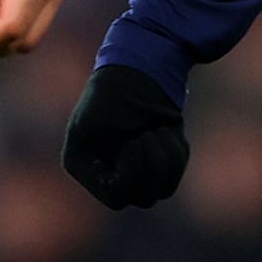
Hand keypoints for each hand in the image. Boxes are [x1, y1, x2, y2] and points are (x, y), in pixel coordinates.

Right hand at [62, 64, 188, 209]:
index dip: (131, 176)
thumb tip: (121, 198)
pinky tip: (167, 126)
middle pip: (142, 198)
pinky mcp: (157, 158)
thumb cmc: (116, 88)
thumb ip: (104, 157)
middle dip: (152, 164)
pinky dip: (177, 150)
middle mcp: (106, 171)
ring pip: (163, 189)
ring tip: (159, 128)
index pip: (116, 197)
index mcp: (83, 164)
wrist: (142, 63)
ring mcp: (133, 167)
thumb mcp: (100, 119)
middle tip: (148, 133)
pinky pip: (175, 172)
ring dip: (167, 157)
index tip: (133, 142)